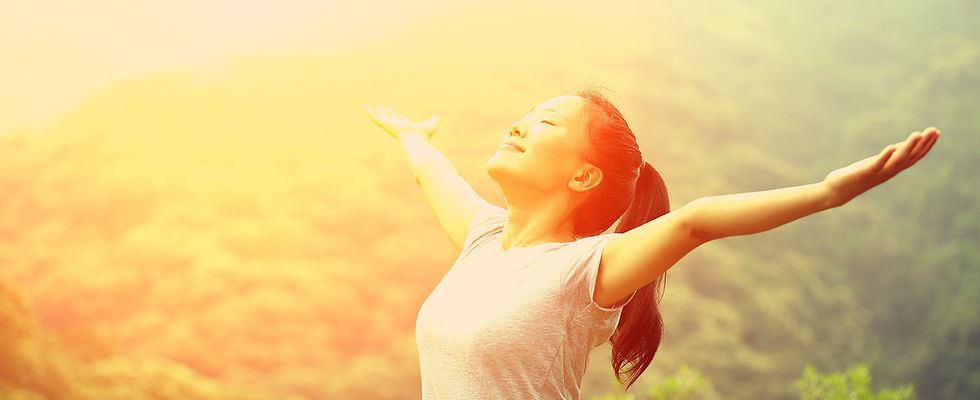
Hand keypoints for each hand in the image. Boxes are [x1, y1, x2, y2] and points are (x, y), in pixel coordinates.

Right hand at [364, 105, 440, 140]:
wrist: (415, 141)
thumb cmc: (423, 135)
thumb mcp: (431, 125)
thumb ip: (435, 121)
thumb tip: (439, 116)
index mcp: (407, 129)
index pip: (403, 124)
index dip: (402, 120)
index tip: (402, 116)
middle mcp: (398, 128)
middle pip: (392, 120)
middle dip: (389, 115)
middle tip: (386, 108)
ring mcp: (390, 126)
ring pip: (382, 119)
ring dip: (379, 113)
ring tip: (375, 107)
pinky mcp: (384, 124)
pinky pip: (374, 118)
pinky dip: (369, 113)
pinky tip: (364, 107)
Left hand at [824, 127, 939, 205]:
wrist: (837, 191)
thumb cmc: (857, 176)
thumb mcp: (877, 164)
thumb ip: (890, 157)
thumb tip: (901, 146)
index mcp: (893, 169)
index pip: (914, 156)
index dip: (926, 146)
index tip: (937, 133)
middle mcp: (889, 171)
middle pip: (910, 157)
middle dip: (923, 144)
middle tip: (934, 130)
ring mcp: (878, 173)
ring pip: (898, 160)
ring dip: (908, 146)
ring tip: (918, 134)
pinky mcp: (865, 172)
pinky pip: (878, 164)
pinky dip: (885, 155)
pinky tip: (892, 146)